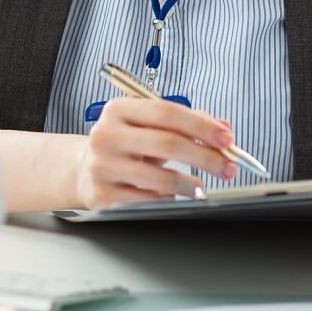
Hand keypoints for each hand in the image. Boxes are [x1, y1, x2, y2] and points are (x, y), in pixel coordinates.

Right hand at [74, 97, 237, 208]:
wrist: (84, 170)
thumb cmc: (125, 144)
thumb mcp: (149, 126)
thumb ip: (187, 122)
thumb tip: (223, 128)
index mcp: (119, 109)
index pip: (167, 112)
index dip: (201, 125)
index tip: (226, 138)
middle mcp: (107, 135)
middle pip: (167, 143)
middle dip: (205, 156)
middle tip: (227, 166)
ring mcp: (103, 166)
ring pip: (160, 178)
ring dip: (191, 184)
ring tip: (201, 186)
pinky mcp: (102, 196)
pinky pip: (148, 200)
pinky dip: (169, 199)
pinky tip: (175, 196)